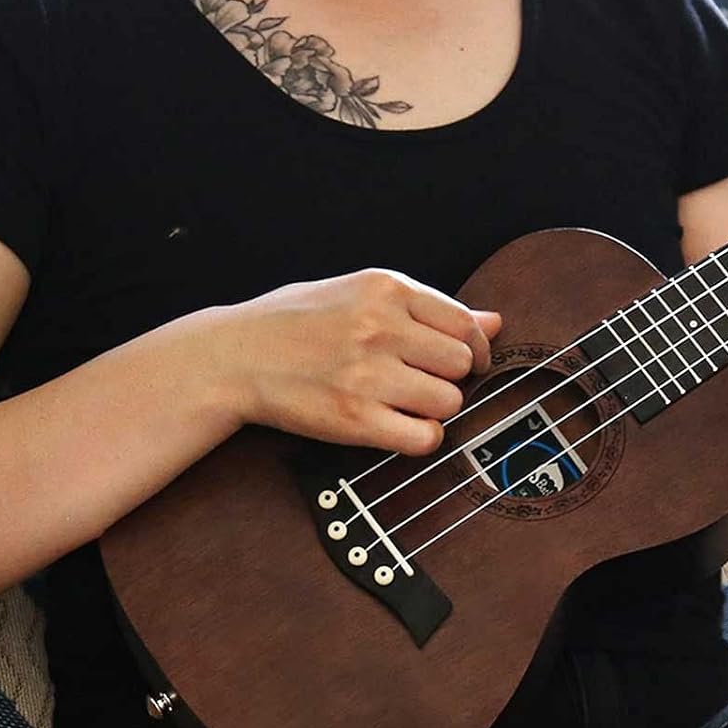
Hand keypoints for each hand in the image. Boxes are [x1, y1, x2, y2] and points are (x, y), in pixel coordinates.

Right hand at [209, 267, 501, 454]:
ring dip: (433, 409)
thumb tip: (494, 321)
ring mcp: (368, 374)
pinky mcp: (356, 418)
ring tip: (400, 402)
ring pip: (448, 402)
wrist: (232, 357)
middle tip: (419, 383)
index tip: (462, 362)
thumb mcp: (358, 294)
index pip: (465, 323)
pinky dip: (419, 438)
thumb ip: (428, 308)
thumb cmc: (296, 323)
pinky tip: (395, 426)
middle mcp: (379, 327)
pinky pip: (424, 438)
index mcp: (385, 289)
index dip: (474, 349)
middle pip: (461, 365)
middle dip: (449, 379)